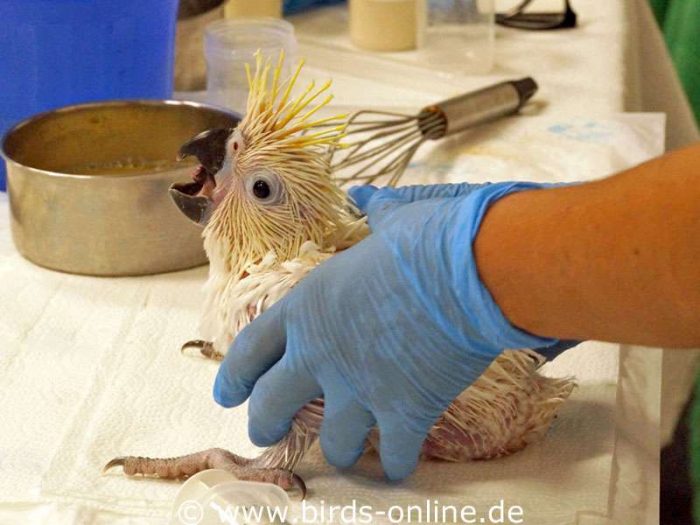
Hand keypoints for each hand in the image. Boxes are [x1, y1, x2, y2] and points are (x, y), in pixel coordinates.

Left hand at [213, 181, 572, 479]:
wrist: (469, 270)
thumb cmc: (426, 238)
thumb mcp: (392, 220)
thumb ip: (375, 213)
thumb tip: (368, 195)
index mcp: (307, 306)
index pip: (250, 349)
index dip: (234, 377)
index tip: (226, 396)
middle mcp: (321, 353)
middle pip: (271, 406)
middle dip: (266, 424)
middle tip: (268, 432)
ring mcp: (359, 388)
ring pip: (331, 443)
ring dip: (336, 449)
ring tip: (343, 449)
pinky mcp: (403, 411)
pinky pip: (392, 455)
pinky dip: (395, 463)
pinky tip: (397, 463)